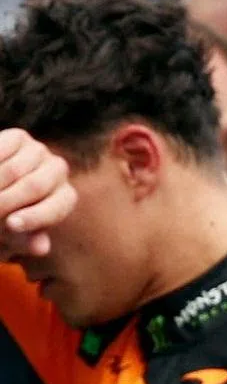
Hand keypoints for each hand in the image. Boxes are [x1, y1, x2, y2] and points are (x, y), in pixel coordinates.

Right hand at [0, 130, 76, 258]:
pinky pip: (1, 150)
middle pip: (33, 186)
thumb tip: (41, 247)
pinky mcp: (19, 137)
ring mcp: (40, 151)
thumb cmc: (2, 220)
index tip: (11, 225)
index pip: (56, 207)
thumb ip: (26, 240)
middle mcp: (59, 171)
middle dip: (4, 202)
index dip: (34, 217)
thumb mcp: (12, 236)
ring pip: (13, 170)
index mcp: (64, 197)